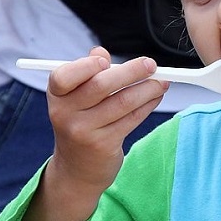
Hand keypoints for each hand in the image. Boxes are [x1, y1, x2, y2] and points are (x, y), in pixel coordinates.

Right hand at [47, 46, 167, 193]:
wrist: (77, 168)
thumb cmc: (81, 121)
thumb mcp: (75, 98)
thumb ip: (87, 73)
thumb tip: (100, 52)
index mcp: (57, 95)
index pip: (63, 77)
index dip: (84, 66)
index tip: (106, 61)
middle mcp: (66, 114)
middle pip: (101, 86)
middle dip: (131, 72)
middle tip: (151, 64)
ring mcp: (84, 131)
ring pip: (123, 102)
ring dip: (148, 89)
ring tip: (162, 81)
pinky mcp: (104, 144)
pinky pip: (132, 118)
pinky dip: (148, 105)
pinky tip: (156, 97)